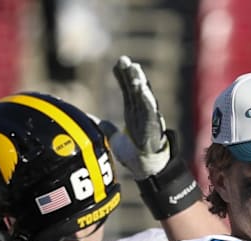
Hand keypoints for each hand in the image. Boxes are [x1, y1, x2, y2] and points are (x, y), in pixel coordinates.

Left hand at [103, 55, 169, 179]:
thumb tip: (96, 121)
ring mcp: (149, 119)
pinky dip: (147, 99)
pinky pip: (150, 111)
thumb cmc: (135, 156)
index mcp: (134, 113)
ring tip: (134, 69)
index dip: (123, 77)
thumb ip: (108, 128)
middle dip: (131, 74)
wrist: (146, 170)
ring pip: (144, 97)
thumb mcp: (116, 140)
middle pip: (136, 89)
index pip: (128, 90)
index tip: (118, 64)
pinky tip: (142, 88)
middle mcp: (143, 113)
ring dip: (139, 83)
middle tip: (124, 59)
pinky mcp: (154, 127)